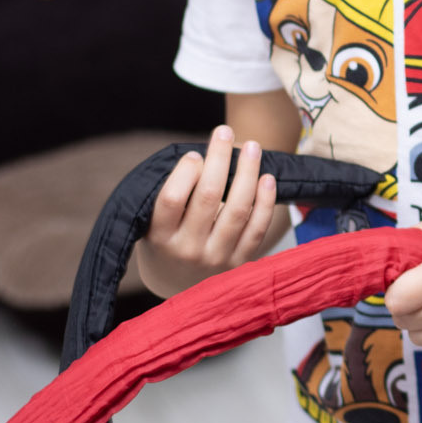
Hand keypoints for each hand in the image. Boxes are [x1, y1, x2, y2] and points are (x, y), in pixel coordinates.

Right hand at [135, 127, 280, 296]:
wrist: (179, 292)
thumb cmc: (167, 243)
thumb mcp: (154, 225)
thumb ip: (172, 196)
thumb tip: (204, 153)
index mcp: (160, 237)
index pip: (171, 199)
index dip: (184, 171)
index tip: (194, 154)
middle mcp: (187, 250)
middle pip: (207, 197)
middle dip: (218, 158)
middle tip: (225, 131)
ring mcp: (216, 259)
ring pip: (237, 210)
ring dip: (247, 173)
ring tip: (252, 147)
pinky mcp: (239, 265)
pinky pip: (257, 229)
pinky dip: (265, 202)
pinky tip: (267, 178)